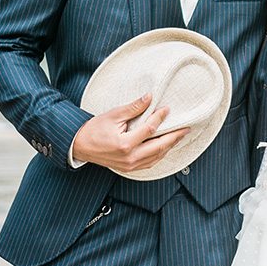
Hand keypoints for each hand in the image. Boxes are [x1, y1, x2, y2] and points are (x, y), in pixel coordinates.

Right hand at [72, 93, 189, 171]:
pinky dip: (160, 155)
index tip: (167, 109)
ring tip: (180, 136)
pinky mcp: (129, 169)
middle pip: (159, 147)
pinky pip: (150, 163)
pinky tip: (166, 147)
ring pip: (156, 157)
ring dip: (170, 146)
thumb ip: (133, 107)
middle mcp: (129, 158)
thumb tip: (149, 97)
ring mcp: (130, 165)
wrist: (80, 145)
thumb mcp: (113, 114)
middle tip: (186, 128)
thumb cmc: (95, 129)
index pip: (149, 129)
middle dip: (174, 137)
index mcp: (125, 144)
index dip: (160, 117)